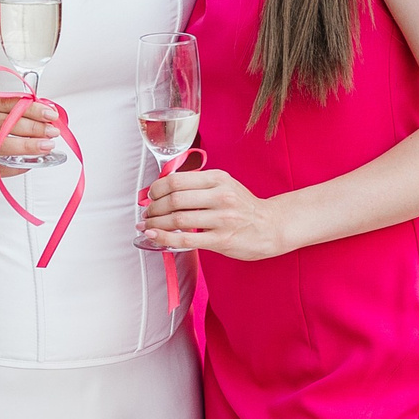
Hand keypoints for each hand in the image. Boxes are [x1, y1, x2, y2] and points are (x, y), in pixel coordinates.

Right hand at [0, 90, 57, 179]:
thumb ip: (9, 109)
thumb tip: (42, 113)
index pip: (5, 103)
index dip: (30, 108)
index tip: (49, 113)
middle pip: (4, 123)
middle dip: (33, 127)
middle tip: (52, 131)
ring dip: (26, 146)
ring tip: (45, 146)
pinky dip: (15, 167)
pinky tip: (29, 164)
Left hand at [140, 166, 286, 259]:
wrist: (271, 226)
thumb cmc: (244, 207)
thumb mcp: (225, 185)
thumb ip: (199, 184)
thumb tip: (165, 189)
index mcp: (218, 178)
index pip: (177, 180)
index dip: (157, 189)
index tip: (150, 196)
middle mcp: (220, 196)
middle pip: (174, 199)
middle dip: (153, 207)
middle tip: (147, 214)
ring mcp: (221, 218)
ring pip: (177, 218)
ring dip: (155, 223)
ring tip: (147, 226)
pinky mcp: (221, 239)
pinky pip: (185, 239)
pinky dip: (164, 238)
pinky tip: (154, 237)